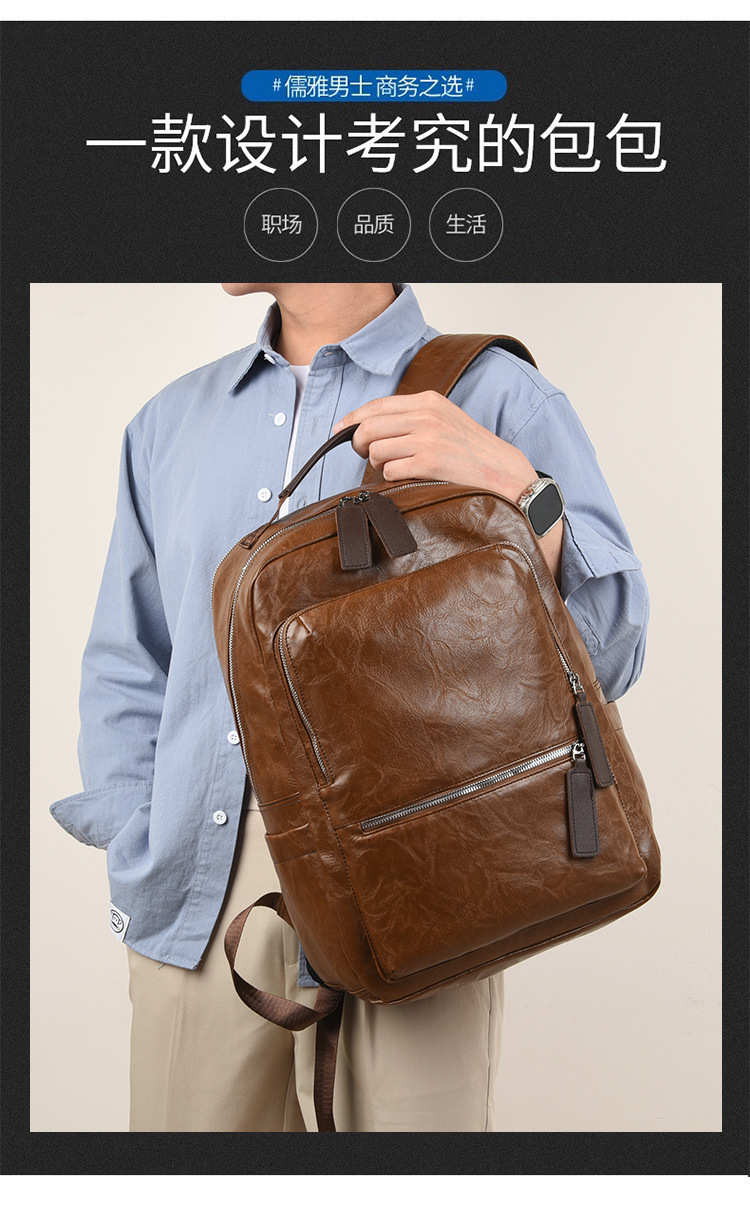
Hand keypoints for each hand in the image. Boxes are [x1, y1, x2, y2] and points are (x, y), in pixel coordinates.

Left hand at [333, 390, 562, 585]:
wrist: (503, 472)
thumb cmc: (471, 450)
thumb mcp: (445, 419)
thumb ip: (413, 417)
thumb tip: (370, 426)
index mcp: (428, 401)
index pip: (376, 406)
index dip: (352, 419)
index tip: (340, 430)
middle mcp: (426, 416)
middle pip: (369, 428)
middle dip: (360, 444)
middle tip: (366, 455)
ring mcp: (427, 439)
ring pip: (375, 450)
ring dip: (378, 463)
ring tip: (395, 467)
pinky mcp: (428, 463)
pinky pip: (389, 471)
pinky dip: (392, 477)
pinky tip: (408, 477)